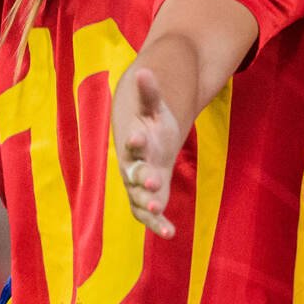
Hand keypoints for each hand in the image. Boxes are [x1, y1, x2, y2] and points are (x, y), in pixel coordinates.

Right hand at [114, 70, 180, 238]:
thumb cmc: (152, 127)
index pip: (133, 143)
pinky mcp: (147, 201)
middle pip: (135, 174)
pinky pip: (149, 216)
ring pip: (140, 198)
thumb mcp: (153, 109)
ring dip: (148, 204)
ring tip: (159, 208)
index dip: (136, 140)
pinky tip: (170, 233)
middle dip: (143, 178)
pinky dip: (158, 225)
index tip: (138, 137)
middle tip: (152, 183)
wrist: (146, 147)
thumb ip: (150, 93)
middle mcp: (133, 168)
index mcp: (135, 144)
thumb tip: (144, 70)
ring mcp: (139, 187)